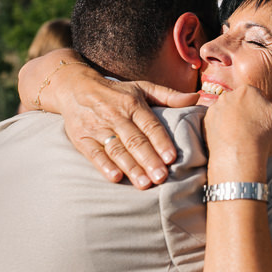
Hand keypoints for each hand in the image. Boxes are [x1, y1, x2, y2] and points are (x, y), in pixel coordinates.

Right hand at [60, 76, 198, 189]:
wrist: (75, 88)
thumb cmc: (117, 93)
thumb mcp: (142, 88)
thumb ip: (169, 96)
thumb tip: (196, 98)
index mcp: (132, 104)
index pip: (149, 125)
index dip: (160, 141)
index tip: (171, 158)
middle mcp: (115, 115)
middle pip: (134, 140)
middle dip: (148, 159)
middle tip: (161, 177)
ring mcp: (97, 128)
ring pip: (117, 150)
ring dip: (130, 167)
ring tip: (144, 183)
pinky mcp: (82, 139)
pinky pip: (94, 154)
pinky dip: (104, 166)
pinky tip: (116, 178)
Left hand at [203, 79, 271, 183]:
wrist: (238, 159)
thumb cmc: (263, 136)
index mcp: (246, 90)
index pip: (257, 96)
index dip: (263, 110)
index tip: (265, 123)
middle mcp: (227, 96)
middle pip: (241, 103)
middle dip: (248, 114)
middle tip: (255, 132)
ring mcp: (214, 110)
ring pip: (228, 113)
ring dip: (234, 122)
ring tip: (243, 139)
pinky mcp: (205, 124)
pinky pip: (217, 124)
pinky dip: (223, 131)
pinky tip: (232, 142)